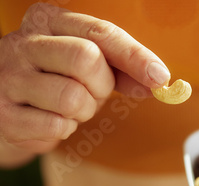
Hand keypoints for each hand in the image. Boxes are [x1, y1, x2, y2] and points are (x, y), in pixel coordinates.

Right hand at [0, 3, 168, 158]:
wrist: (6, 108)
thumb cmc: (55, 81)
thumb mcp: (88, 67)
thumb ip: (122, 69)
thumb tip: (157, 82)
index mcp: (48, 21)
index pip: (100, 32)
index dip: (135, 56)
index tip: (160, 77)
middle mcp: (24, 43)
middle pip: (85, 58)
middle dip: (102, 85)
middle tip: (93, 93)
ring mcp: (9, 78)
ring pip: (72, 98)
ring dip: (83, 111)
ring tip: (69, 108)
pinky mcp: (5, 114)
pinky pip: (55, 126)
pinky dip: (64, 130)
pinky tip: (51, 121)